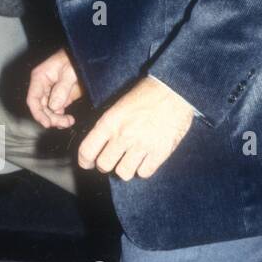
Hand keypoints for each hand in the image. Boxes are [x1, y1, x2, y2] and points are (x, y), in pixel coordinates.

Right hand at [26, 49, 83, 128]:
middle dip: (50, 118)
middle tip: (65, 122)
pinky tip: (68, 120)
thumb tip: (54, 107)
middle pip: (40, 108)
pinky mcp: (60, 96)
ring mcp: (51, 92)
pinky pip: (56, 110)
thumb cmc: (77, 57)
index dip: (38, 113)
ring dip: (56, 119)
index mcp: (40, 77)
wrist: (86, 55)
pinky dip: (60, 117)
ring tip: (69, 121)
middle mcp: (43, 86)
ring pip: (48, 111)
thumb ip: (62, 88)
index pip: (33, 98)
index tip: (47, 123)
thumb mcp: (71, 71)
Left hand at [77, 75, 193, 180]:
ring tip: (131, 160)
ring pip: (123, 173)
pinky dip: (144, 169)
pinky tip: (146, 159)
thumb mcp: (120, 104)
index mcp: (110, 121)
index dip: (85, 160)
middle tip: (112, 160)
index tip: (89, 163)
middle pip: (104, 165)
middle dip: (106, 165)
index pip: (87, 150)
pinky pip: (144, 173)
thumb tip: (99, 143)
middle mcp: (123, 135)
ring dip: (126, 168)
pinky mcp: (160, 152)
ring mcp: (142, 145)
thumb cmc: (148, 92)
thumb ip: (109, 124)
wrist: (176, 89)